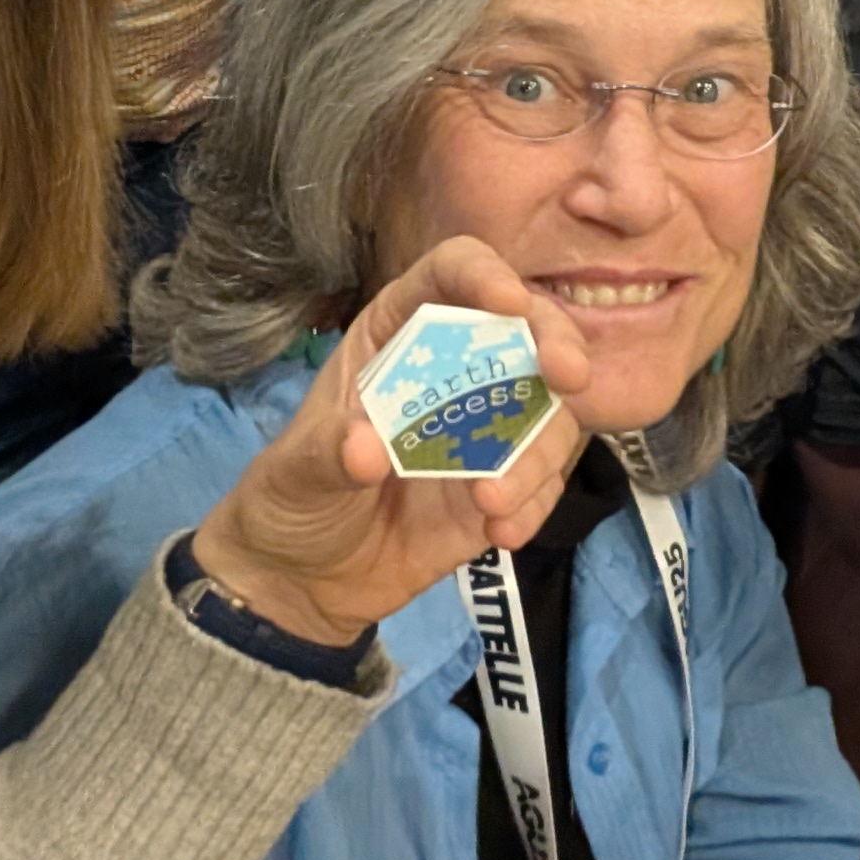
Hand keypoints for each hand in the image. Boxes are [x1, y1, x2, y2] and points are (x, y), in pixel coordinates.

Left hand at [186, 235, 594, 646]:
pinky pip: (542, 481)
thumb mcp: (294, 472)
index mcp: (399, 337)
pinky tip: (501, 533)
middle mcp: (454, 371)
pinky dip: (534, 503)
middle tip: (569, 377)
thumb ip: (327, 454)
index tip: (509, 303)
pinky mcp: (501, 485)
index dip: (482, 276)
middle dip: (556, 342)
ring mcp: (484, 429)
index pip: (448, 277)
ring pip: (546, 408)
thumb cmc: (290, 501)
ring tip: (492, 502)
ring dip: (537, 451)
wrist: (301, 584)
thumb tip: (367, 447)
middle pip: (524, 328)